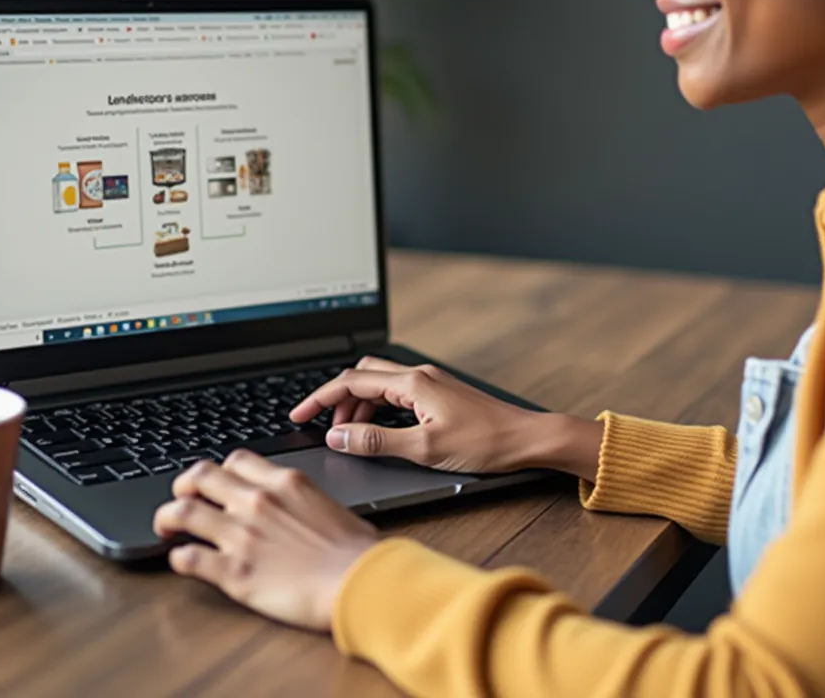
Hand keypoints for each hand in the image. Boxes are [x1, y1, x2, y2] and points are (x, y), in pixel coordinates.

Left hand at [153, 449, 378, 631]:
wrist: (360, 582)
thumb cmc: (357, 552)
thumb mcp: (331, 507)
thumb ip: (302, 501)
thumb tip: (294, 508)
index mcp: (282, 482)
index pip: (234, 460)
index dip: (219, 470)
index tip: (215, 484)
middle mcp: (256, 502)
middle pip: (198, 476)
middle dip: (183, 486)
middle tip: (181, 500)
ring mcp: (240, 536)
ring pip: (180, 512)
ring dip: (166, 518)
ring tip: (165, 528)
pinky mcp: (233, 572)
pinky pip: (186, 557)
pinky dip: (177, 557)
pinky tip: (181, 560)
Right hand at [290, 356, 602, 478]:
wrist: (527, 439)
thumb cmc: (484, 444)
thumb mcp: (424, 449)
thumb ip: (376, 442)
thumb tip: (338, 437)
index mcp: (412, 383)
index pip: (350, 381)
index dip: (319, 399)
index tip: (298, 415)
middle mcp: (419, 376)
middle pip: (362, 376)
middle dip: (337, 401)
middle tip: (324, 430)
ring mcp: (430, 384)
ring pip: (378, 385)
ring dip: (358, 407)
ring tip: (350, 436)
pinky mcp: (439, 395)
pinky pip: (396, 394)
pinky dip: (377, 409)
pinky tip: (379, 431)